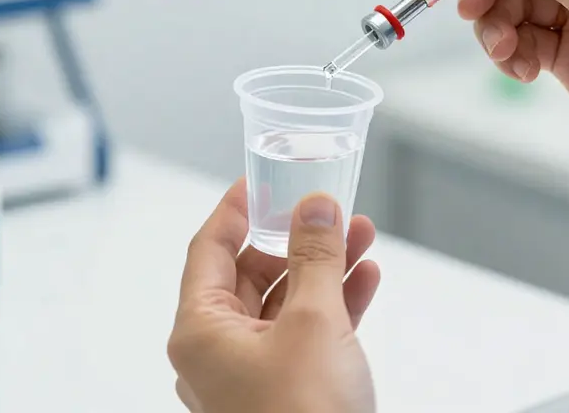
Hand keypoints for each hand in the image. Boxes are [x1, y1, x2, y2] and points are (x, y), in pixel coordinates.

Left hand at [167, 180, 378, 412]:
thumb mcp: (313, 321)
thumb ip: (314, 256)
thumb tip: (315, 206)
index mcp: (203, 330)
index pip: (209, 248)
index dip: (235, 209)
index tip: (260, 180)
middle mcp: (221, 350)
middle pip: (253, 272)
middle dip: (297, 237)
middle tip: (327, 208)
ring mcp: (256, 372)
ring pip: (287, 300)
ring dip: (325, 266)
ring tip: (361, 234)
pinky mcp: (289, 389)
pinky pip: (309, 331)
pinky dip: (337, 302)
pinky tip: (366, 278)